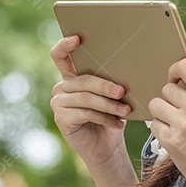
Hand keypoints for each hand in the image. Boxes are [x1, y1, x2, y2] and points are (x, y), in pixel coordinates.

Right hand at [50, 35, 131, 165]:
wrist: (107, 147)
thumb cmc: (111, 117)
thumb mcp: (111, 97)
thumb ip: (110, 82)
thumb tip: (127, 68)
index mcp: (71, 76)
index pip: (59, 55)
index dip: (64, 45)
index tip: (77, 38)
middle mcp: (61, 87)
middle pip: (83, 80)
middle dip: (105, 85)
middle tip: (122, 91)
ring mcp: (58, 103)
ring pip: (86, 98)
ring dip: (109, 105)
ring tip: (126, 111)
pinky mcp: (61, 118)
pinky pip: (85, 113)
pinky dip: (105, 118)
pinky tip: (118, 123)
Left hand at [148, 60, 185, 186]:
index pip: (184, 67)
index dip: (176, 70)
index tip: (177, 80)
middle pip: (167, 88)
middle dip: (172, 97)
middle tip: (183, 110)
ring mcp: (182, 125)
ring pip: (156, 104)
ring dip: (163, 112)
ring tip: (176, 121)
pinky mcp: (170, 140)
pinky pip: (154, 123)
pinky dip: (161, 128)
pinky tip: (174, 134)